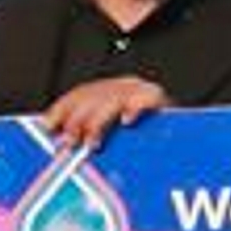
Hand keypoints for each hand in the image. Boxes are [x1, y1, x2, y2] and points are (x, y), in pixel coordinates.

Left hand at [38, 74, 169, 151]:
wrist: (181, 136)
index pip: (78, 95)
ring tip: (93, 144)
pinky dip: (134, 108)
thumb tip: (57, 140)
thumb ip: (88, 133)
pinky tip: (127, 122)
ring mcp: (140, 90)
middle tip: (69, 143)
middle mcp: (121, 86)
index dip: (61, 109)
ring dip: (98, 123)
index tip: (48, 127)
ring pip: (111, 100)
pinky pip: (145, 99)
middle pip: (92, 97)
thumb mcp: (111, 135)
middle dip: (76, 121)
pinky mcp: (159, 97)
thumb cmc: (142, 140)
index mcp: (107, 91)